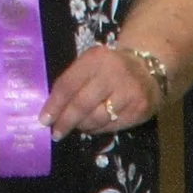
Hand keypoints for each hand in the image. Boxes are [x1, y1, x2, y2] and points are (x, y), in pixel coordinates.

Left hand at [42, 44, 156, 136]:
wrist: (148, 68)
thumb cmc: (110, 67)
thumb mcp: (91, 63)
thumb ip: (73, 81)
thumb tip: (52, 111)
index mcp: (96, 59)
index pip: (68, 85)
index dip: (54, 105)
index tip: (44, 120)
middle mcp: (114, 74)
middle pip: (82, 105)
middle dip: (66, 121)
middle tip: (57, 132)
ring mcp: (129, 93)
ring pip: (97, 118)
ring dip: (83, 126)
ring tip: (78, 126)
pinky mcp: (139, 109)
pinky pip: (111, 126)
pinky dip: (98, 129)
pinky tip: (94, 126)